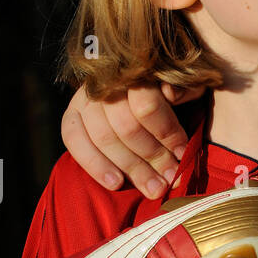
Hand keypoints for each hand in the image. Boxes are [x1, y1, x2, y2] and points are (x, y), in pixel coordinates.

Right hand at [61, 82, 201, 197]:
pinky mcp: (71, 115)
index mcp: (135, 68)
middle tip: (170, 180)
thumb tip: (169, 93)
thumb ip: (183, 88)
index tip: (183, 153)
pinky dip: (95, 165)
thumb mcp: (185, 82)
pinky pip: (74, 140)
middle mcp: (104, 81)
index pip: (146, 104)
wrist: (137, 88)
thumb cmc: (168, 88)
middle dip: (152, 157)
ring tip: (153, 189)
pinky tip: (115, 183)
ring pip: (104, 138)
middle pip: (126, 126)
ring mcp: (84, 98)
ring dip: (132, 168)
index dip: (166, 132)